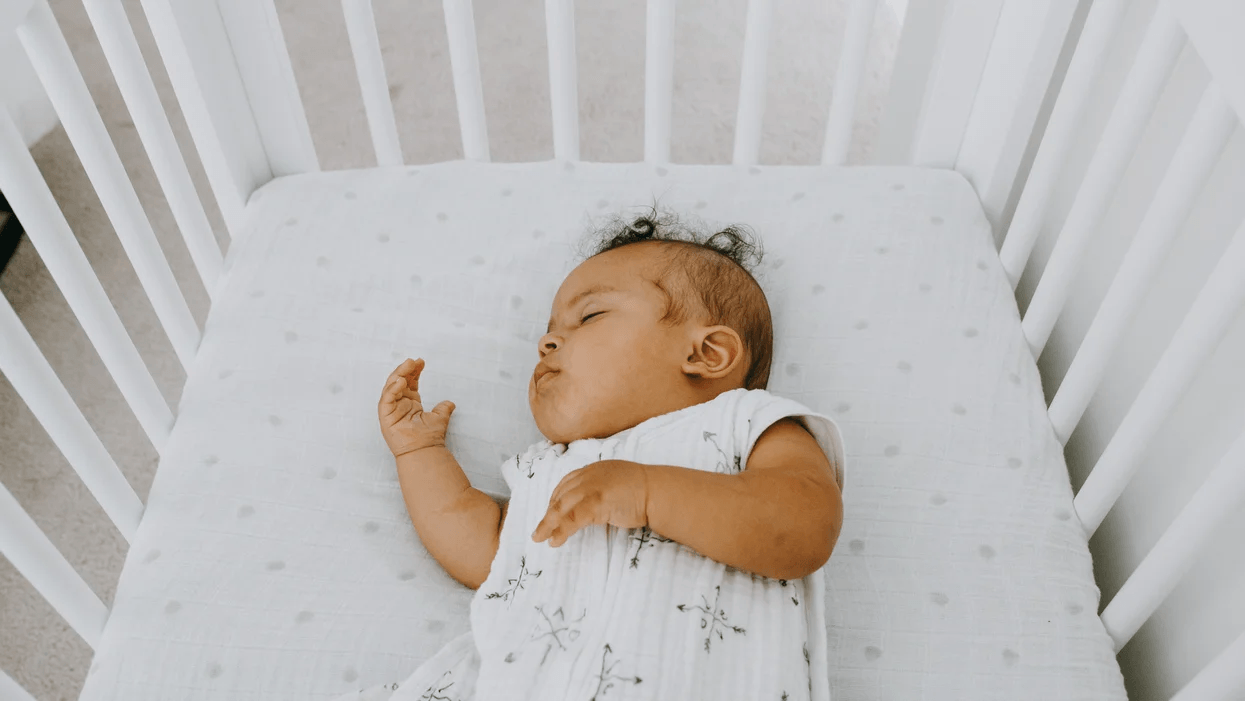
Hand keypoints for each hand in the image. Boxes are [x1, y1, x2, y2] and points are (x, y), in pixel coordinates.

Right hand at [378, 358, 454, 457]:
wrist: (425, 451)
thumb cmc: (429, 437)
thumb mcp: (440, 417)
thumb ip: (443, 408)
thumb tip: (450, 403)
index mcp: (410, 404)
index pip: (409, 382)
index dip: (414, 371)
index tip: (421, 361)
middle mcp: (399, 405)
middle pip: (398, 382)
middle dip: (405, 370)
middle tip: (413, 361)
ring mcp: (391, 410)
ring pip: (390, 387)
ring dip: (398, 375)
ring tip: (408, 365)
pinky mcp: (385, 416)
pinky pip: (386, 399)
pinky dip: (392, 389)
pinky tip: (401, 381)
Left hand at [532, 460, 650, 546]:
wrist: (658, 492)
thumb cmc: (643, 490)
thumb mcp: (616, 483)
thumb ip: (600, 489)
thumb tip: (590, 505)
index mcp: (593, 469)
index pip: (566, 483)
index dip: (555, 500)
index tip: (549, 513)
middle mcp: (589, 475)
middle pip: (560, 495)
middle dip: (548, 514)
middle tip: (538, 530)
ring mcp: (592, 487)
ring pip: (563, 507)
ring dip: (549, 524)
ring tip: (541, 538)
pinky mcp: (597, 502)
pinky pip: (573, 518)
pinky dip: (561, 530)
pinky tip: (555, 541)